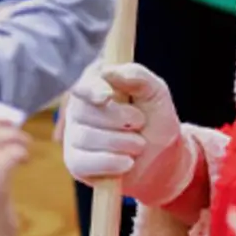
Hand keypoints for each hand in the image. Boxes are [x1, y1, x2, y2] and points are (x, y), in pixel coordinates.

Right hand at [62, 62, 196, 207]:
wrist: (163, 160)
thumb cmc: (155, 121)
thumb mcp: (156, 93)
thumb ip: (137, 76)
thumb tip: (108, 72)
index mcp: (96, 84)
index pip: (83, 84)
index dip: (91, 89)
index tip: (106, 96)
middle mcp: (78, 108)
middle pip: (85, 111)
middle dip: (121, 119)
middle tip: (140, 123)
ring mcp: (73, 135)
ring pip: (86, 137)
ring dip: (122, 143)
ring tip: (138, 145)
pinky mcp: (74, 162)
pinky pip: (83, 162)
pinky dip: (111, 163)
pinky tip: (127, 162)